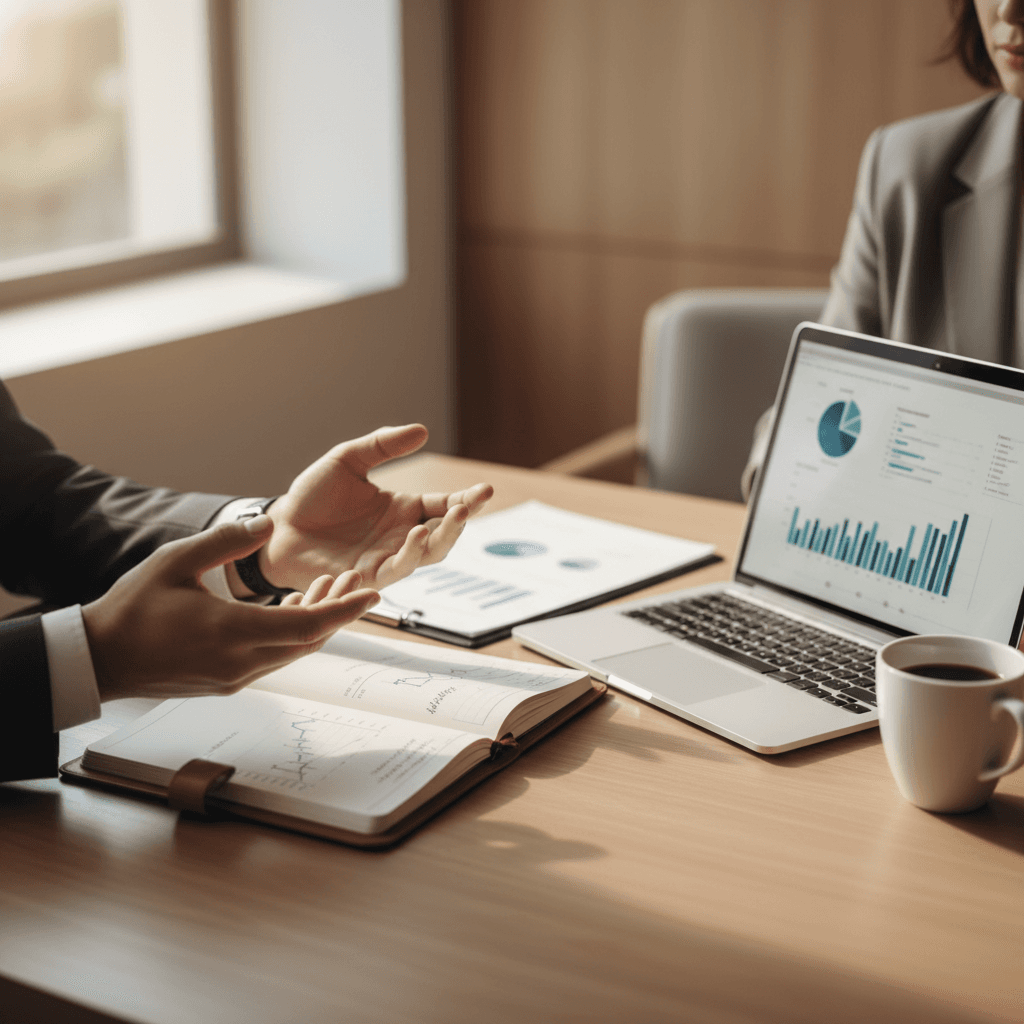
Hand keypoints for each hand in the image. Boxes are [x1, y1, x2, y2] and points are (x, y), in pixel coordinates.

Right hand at [82, 516, 380, 700]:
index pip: (308, 626)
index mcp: (232, 633)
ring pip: (293, 651)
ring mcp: (234, 677)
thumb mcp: (175, 561)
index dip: (345, 611)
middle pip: (308, 640)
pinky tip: (291, 607)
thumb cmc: (131, 608)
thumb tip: (267, 523)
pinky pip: (273, 658)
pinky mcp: (226, 682)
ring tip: (329, 586)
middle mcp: (240, 662)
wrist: (98, 659)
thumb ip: (225, 542)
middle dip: (336, 609)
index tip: (374, 595)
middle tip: (354, 578)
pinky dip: (291, 634)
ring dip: (314, 621)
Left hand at [255, 424, 493, 592]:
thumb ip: (382, 445)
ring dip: (436, 542)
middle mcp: (401, 536)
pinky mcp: (365, 576)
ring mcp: (385, 558)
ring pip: (425, 557)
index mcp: (404, 509)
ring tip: (436, 523)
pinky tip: (412, 539)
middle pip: (443, 535)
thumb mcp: (348, 460)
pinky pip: (394, 572)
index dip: (467, 500)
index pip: (445, 505)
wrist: (278, 528)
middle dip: (458, 523)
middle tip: (466, 508)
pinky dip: (406, 559)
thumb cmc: (313, 496)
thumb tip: (422, 430)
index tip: (485, 489)